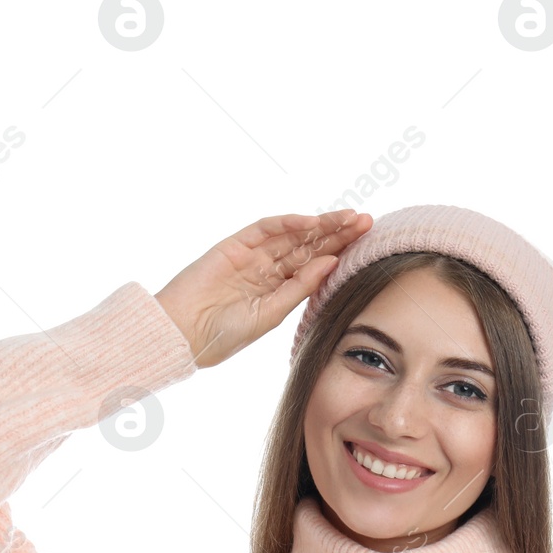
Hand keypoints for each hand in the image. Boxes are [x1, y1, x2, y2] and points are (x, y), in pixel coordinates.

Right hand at [154, 210, 371, 368]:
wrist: (183, 334)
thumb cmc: (224, 335)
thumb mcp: (271, 314)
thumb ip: (300, 288)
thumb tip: (332, 264)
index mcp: (278, 290)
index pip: (315, 266)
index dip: (341, 252)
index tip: (369, 243)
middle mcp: (268, 269)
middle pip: (309, 245)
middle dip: (338, 233)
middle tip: (368, 221)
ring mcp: (252, 255)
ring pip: (292, 234)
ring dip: (320, 224)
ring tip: (349, 217)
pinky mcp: (234, 245)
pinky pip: (265, 228)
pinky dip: (288, 223)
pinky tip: (311, 221)